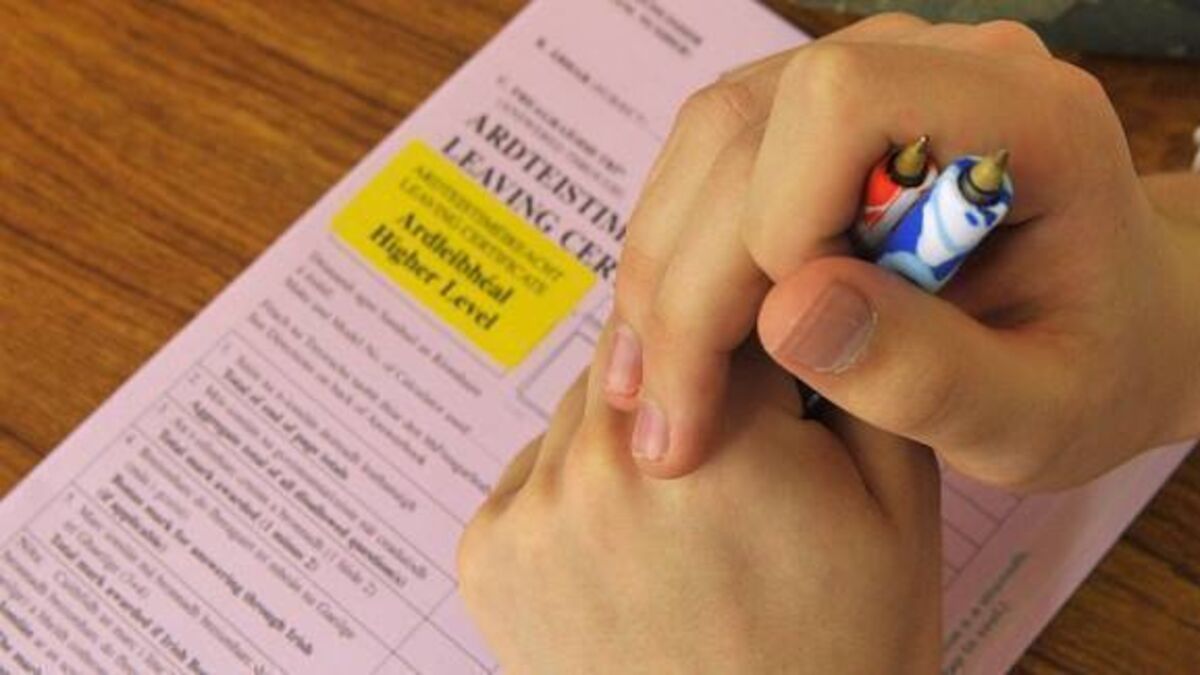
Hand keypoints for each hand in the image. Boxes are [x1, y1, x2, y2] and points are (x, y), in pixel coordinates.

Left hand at [457, 330, 941, 673]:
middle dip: (690, 381)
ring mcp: (531, 510)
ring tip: (682, 517)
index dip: (762, 342)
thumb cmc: (834, 657)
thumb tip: (817, 286)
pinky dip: (575, 485)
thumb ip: (859, 378)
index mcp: (716, 439)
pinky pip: (535, 467)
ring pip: (586, 405)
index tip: (777, 384)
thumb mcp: (901, 511)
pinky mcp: (486, 553)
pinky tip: (628, 547)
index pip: (727, 312)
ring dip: (629, 429)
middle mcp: (602, 463)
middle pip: (644, 350)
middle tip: (734, 463)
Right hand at [605, 13, 1199, 489]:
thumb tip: (786, 313)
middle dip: (688, 282)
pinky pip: (705, 162)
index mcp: (1020, 113)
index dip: (780, 225)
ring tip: (650, 389)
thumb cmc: (1089, 370)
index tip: (781, 352)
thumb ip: (931, 373)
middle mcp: (932, 64)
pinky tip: (669, 341)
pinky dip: (671, 254)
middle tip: (667, 422)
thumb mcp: (1038, 417)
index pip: (840, 105)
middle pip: (743, 127)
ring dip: (660, 270)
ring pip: (703, 139)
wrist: (1110, 325)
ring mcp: (863, 77)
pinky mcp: (811, 117)